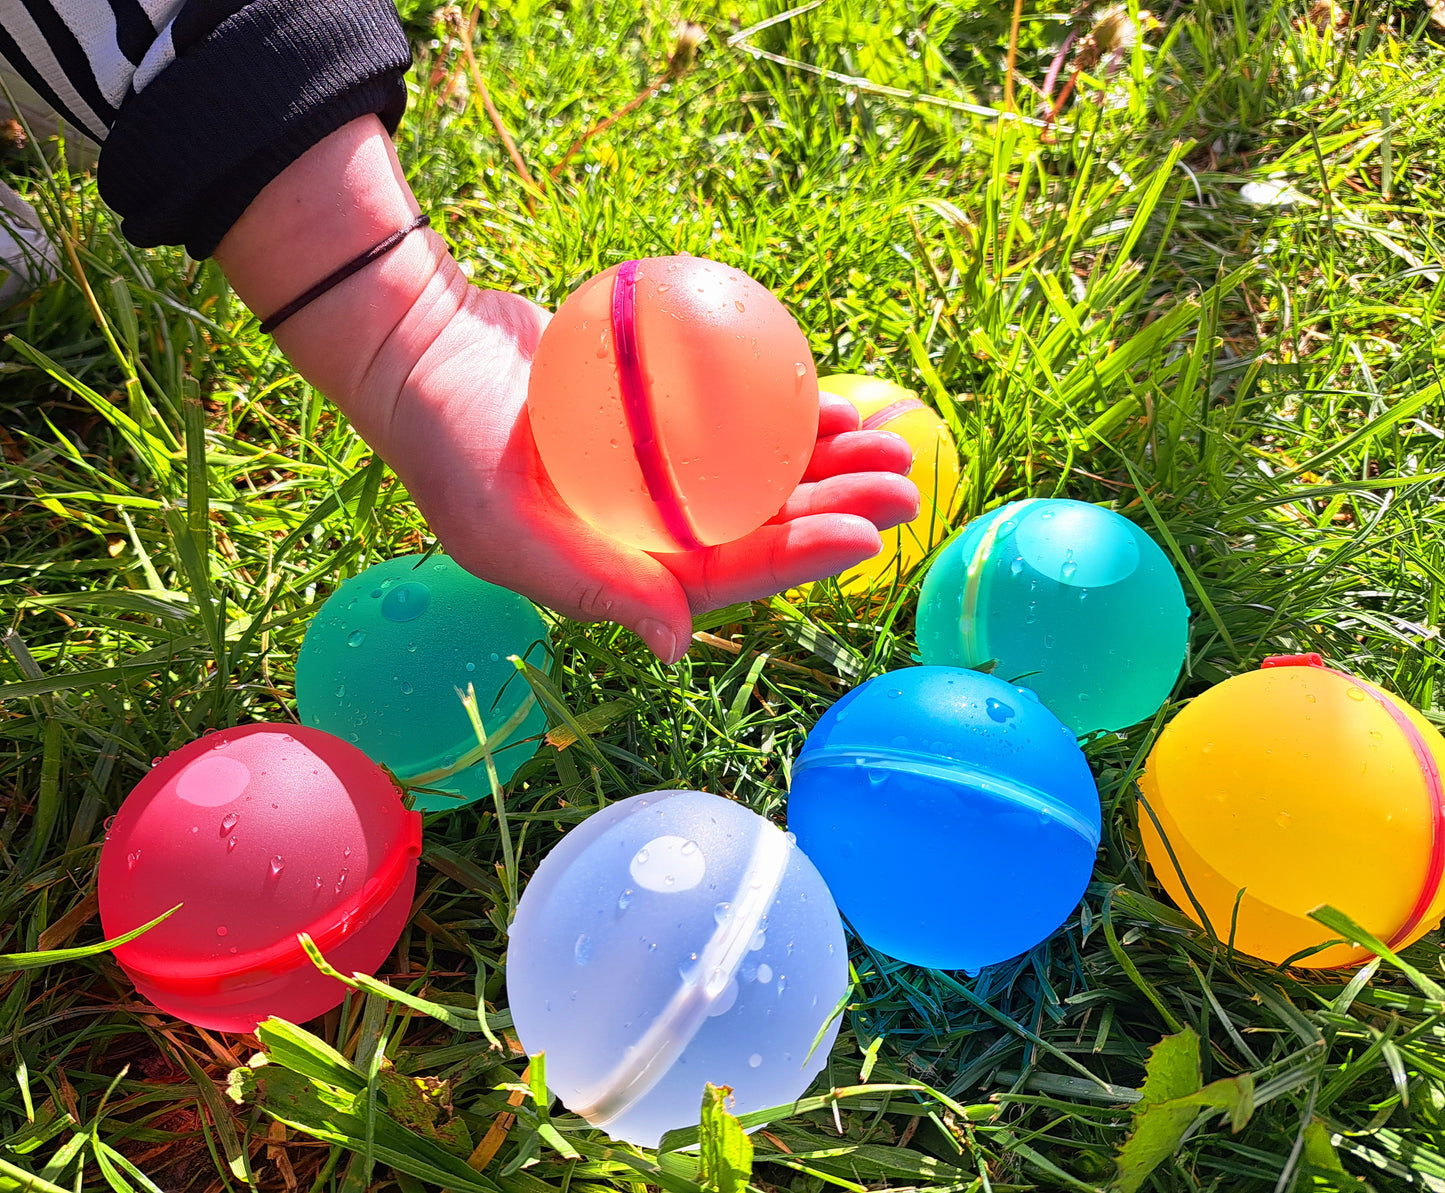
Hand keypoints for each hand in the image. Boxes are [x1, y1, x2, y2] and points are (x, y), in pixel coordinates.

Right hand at [375, 284, 918, 662]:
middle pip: (766, 521)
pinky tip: (838, 401)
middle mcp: (655, 523)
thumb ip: (593, 586)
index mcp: (627, 568)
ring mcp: (663, 463)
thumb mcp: (503, 529)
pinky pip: (741, 409)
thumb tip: (678, 646)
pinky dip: (789, 407)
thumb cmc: (448, 444)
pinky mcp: (664, 406)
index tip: (864, 536)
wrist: (422, 347)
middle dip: (840, 508)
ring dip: (831, 459)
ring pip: (766, 468)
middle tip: (906, 484)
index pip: (731, 573)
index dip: (800, 559)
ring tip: (895, 441)